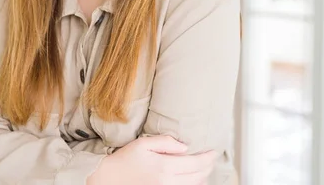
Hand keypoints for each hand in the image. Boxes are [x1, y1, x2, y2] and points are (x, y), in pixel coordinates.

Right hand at [87, 135, 216, 184]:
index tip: (213, 151)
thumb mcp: (144, 144)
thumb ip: (165, 142)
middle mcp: (167, 182)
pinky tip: (192, 179)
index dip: (208, 158)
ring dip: (202, 177)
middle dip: (208, 167)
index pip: (195, 163)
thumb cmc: (125, 159)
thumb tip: (185, 146)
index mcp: (164, 167)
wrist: (109, 178)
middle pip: (198, 176)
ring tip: (204, 167)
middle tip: (211, 158)